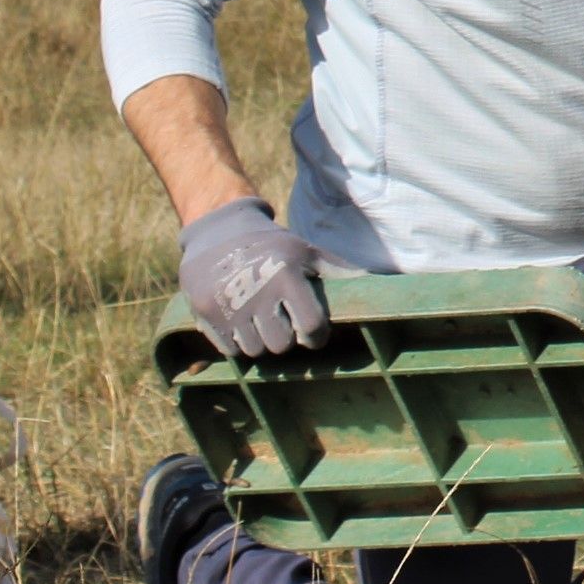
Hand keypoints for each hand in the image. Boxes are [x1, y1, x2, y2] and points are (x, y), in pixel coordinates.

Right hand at [178, 198, 329, 357]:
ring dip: (260, 341)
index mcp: (286, 275)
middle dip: (285, 338)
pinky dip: (237, 342)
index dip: (316, 337)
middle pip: (281, 346)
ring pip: (254, 351)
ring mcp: (227, 305)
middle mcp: (256, 291)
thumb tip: (380, 283)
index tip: (314, 333)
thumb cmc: (272, 246)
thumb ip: (338, 272)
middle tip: (282, 322)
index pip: (311, 328)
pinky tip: (239, 320)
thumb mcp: (305, 251)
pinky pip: (229, 350)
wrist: (217, 232)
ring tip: (260, 319)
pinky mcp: (204, 313)